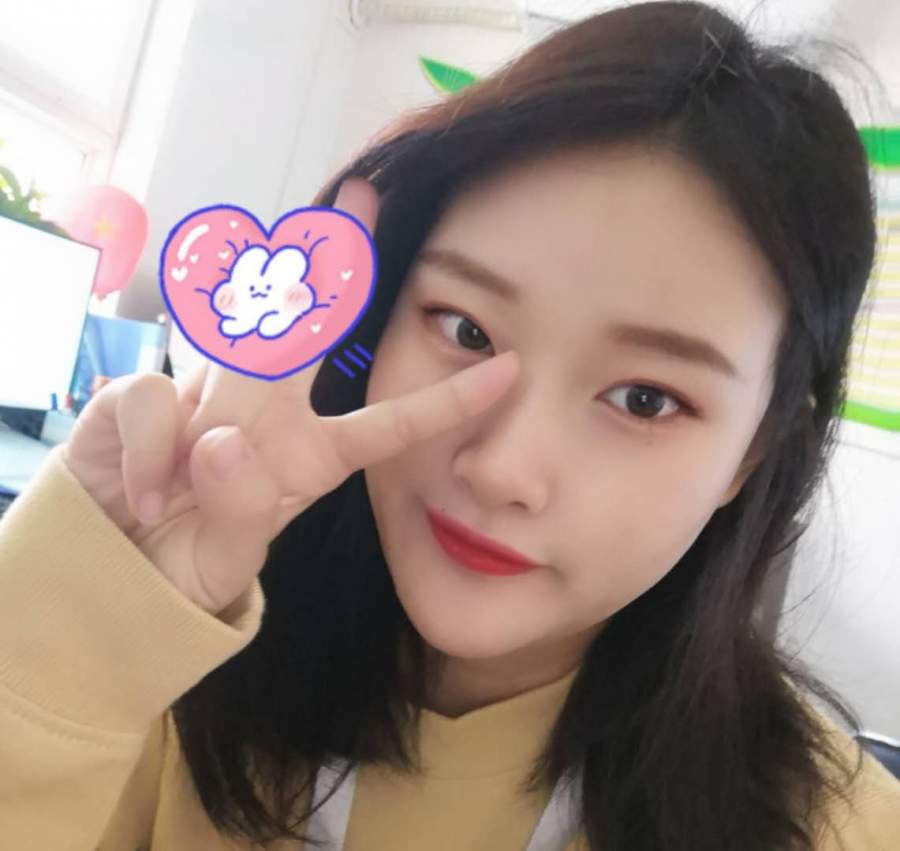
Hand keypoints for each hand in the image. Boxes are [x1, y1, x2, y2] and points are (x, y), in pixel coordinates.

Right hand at [61, 177, 520, 615]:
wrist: (114, 573)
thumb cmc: (184, 565)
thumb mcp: (225, 564)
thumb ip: (237, 516)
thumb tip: (225, 445)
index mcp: (310, 459)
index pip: (389, 425)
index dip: (447, 402)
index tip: (510, 373)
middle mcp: (266, 415)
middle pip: (307, 325)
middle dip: (332, 257)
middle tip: (363, 196)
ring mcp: (205, 399)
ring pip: (234, 338)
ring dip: (240, 322)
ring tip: (249, 337)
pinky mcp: (142, 396)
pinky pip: (156, 400)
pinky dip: (152, 451)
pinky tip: (146, 494)